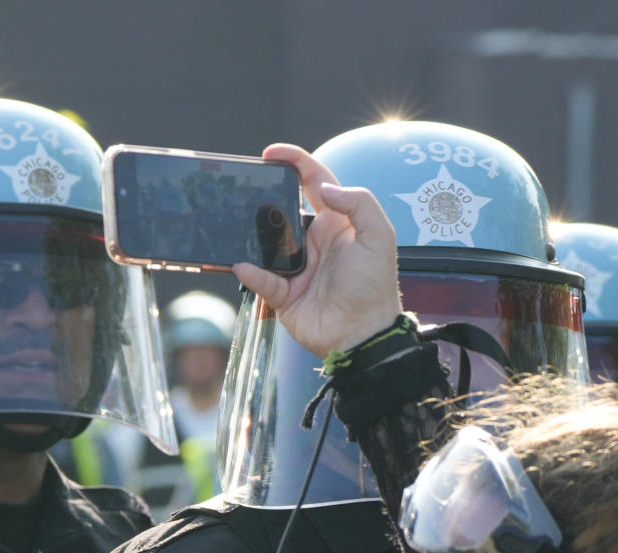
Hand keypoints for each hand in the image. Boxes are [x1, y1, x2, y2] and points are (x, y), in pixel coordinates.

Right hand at [235, 144, 401, 361]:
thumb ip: (358, 203)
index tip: (271, 153)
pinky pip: (262, 279)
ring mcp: (298, 267)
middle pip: (284, 210)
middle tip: (248, 187)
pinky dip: (252, 273)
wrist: (363, 335)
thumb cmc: (375, 287)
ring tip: (237, 222)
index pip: (315, 182)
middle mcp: (315, 241)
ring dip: (253, 234)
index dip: (295, 162)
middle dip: (265, 196)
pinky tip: (244, 265)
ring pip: (267, 243)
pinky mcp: (285, 294)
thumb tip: (323, 187)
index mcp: (338, 223)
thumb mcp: (380, 237)